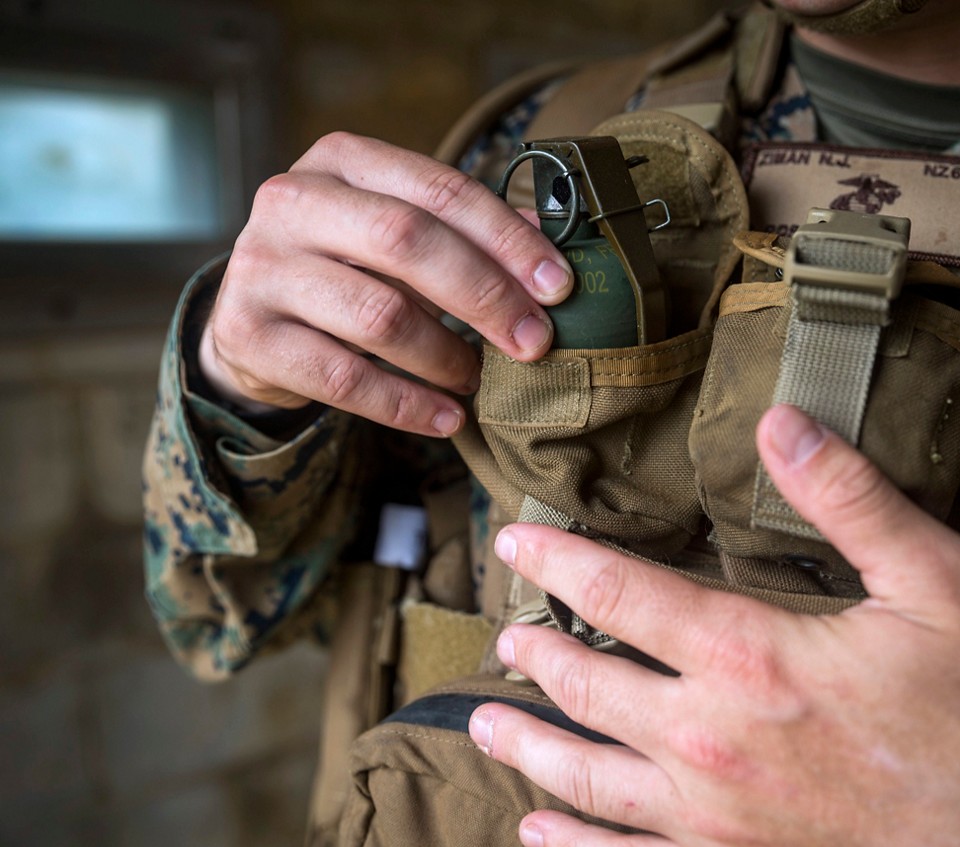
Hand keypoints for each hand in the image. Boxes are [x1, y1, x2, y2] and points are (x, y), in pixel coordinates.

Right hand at [199, 132, 573, 435]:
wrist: (252, 319)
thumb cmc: (347, 267)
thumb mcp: (398, 234)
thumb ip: (467, 234)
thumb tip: (550, 247)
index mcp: (341, 160)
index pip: (440, 190)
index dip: (507, 239)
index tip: (558, 287)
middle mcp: (292, 200)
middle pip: (407, 241)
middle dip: (485, 295)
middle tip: (534, 341)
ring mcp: (261, 267)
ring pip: (379, 314)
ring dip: (447, 356)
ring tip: (477, 379)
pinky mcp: (246, 334)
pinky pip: (344, 378)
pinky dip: (407, 404)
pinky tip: (446, 417)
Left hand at [470, 404, 959, 846]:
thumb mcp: (937, 582)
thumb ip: (849, 498)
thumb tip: (780, 420)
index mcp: (751, 658)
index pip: (621, 594)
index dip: (561, 562)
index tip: (516, 543)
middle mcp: (711, 741)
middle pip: (590, 688)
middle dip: (539, 653)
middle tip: (506, 635)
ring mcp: (715, 820)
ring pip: (588, 779)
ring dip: (529, 748)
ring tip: (485, 723)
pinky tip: (539, 834)